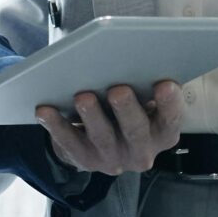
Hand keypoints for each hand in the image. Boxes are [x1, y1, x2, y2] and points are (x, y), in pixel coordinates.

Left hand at [35, 81, 184, 176]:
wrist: (104, 142)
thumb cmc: (128, 109)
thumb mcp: (145, 100)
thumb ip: (145, 84)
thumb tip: (135, 56)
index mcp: (162, 131)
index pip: (171, 119)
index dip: (170, 103)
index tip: (165, 84)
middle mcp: (141, 150)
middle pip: (136, 131)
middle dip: (127, 110)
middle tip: (118, 90)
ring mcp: (112, 158)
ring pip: (101, 138)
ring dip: (92, 117)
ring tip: (83, 97)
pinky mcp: (85, 160)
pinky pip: (69, 142)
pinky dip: (56, 126)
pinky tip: (45, 110)